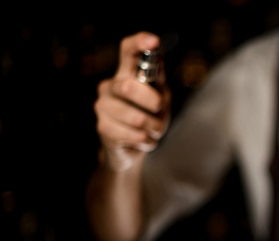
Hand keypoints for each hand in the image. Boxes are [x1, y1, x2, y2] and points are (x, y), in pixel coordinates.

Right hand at [93, 32, 171, 169]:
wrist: (136, 147)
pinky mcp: (102, 127)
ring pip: (136, 117)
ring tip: (153, 130)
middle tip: (159, 111)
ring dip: (154, 127)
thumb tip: (156, 56)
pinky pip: (133, 134)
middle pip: (128, 87)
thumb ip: (157, 77)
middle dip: (152, 104)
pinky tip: (144, 139)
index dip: (139, 43)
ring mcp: (103, 106)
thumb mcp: (161, 96)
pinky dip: (147, 140)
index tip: (153, 41)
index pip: (128, 50)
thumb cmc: (150, 117)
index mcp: (127, 73)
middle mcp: (111, 85)